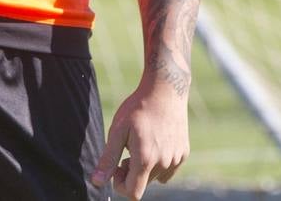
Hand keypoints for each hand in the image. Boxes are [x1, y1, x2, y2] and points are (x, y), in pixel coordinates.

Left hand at [91, 80, 189, 198]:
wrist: (166, 90)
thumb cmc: (138, 108)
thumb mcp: (118, 130)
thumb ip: (108, 159)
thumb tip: (96, 182)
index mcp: (145, 159)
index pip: (133, 193)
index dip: (120, 184)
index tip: (117, 165)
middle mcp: (164, 163)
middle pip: (143, 183)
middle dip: (132, 172)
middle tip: (127, 149)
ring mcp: (176, 159)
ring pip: (156, 177)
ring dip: (145, 167)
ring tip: (141, 143)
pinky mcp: (184, 153)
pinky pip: (168, 169)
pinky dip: (159, 162)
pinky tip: (155, 142)